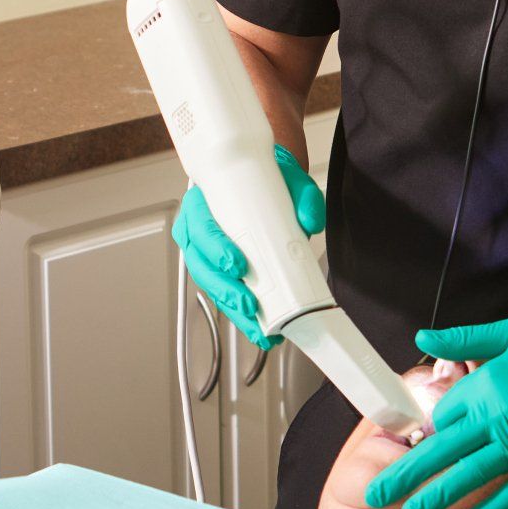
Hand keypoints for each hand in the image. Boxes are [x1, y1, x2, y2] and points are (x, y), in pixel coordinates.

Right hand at [173, 145, 325, 346]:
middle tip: (249, 302)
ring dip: (233, 309)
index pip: (199, 227)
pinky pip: (224, 296)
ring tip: (258, 326)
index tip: (235, 264)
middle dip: (224, 289)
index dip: (214, 249)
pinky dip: (241, 316)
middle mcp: (197, 232)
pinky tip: (260, 329)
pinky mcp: (220, 274)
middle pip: (200, 266)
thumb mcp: (286, 179)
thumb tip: (310, 221)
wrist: (265, 186)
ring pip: (211, 287)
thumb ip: (302, 196)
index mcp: (201, 205)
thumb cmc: (264, 181)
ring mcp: (206, 256)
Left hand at [363, 309, 507, 508]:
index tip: (426, 442)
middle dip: (405, 476)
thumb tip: (423, 336)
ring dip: (435, 498)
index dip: (432, 429)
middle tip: (376, 495)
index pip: (444, 414)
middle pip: (441, 451)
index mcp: (489, 385)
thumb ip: (467, 339)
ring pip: (468, 478)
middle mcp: (499, 419)